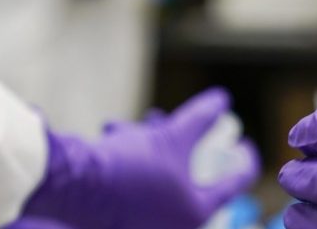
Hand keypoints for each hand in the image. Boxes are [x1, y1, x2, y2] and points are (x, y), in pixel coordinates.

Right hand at [18, 88, 259, 228]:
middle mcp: (173, 226)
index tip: (244, 144)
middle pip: (189, 176)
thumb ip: (202, 119)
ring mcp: (146, 225)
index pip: (233, 184)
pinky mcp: (120, 220)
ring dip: (146, 144)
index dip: (243, 159)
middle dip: (177, 142)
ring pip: (158, 175)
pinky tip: (112, 133)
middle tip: (168, 121)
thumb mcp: (171, 136)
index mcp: (194, 212)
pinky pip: (136, 183)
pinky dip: (129, 157)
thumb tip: (222, 100)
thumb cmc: (130, 167)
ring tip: (125, 125)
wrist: (71, 186)